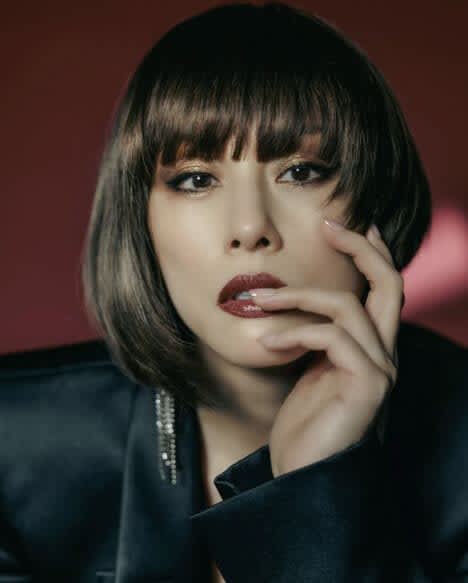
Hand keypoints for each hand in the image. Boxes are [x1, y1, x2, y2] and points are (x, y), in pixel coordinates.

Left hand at [251, 219, 403, 476]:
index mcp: (370, 347)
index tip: (343, 226)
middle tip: (329, 224)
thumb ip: (312, 334)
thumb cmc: (302, 422)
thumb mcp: (307, 366)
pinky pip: (331, 337)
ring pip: (345, 306)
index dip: (369, 253)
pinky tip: (266, 341)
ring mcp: (380, 370)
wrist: (302, 473)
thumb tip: (291, 300)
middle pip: (388, 283)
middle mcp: (384, 354)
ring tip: (257, 301)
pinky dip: (293, 331)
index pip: (382, 289)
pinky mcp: (367, 386)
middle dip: (361, 247)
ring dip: (296, 296)